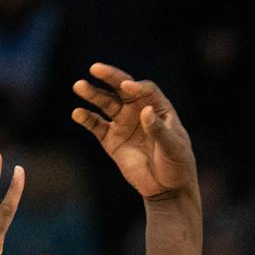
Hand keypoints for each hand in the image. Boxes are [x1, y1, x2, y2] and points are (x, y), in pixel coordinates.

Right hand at [71, 63, 196, 199]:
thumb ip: (159, 129)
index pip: (145, 90)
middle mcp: (138, 110)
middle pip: (122, 89)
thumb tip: (145, 111)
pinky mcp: (111, 140)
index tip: (128, 88)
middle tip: (95, 68)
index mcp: (157, 107)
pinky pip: (96, 126)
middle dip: (109, 77)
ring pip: (106, 103)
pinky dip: (87, 119)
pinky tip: (78, 113)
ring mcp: (123, 124)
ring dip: (93, 94)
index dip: (136, 87)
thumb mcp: (173, 146)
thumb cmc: (177, 163)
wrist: (166, 187)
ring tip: (79, 86)